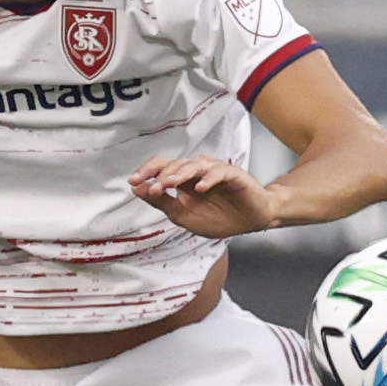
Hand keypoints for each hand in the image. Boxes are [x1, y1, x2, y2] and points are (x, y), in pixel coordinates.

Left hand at [130, 155, 279, 238]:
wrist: (252, 221)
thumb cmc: (221, 218)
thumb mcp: (184, 216)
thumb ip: (162, 203)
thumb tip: (137, 190)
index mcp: (184, 180)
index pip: (162, 167)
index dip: (148, 171)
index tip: (133, 181)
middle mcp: (198, 171)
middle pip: (176, 163)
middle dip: (162, 175)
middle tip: (154, 188)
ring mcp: (216, 171)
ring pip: (195, 164)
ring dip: (181, 174)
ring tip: (169, 184)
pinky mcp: (234, 175)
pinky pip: (220, 172)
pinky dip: (209, 179)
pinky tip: (200, 188)